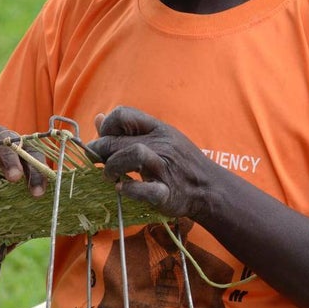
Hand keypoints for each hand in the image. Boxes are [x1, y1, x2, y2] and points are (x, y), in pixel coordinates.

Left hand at [86, 106, 215, 220]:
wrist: (210, 187)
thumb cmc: (179, 162)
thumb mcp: (158, 137)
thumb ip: (128, 130)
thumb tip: (98, 119)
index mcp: (158, 128)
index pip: (122, 115)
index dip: (106, 127)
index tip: (104, 141)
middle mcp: (162, 144)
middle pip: (119, 139)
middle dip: (101, 152)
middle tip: (98, 163)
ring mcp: (166, 168)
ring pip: (134, 154)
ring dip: (113, 167)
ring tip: (110, 176)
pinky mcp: (168, 193)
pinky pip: (146, 189)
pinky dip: (130, 190)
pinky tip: (123, 190)